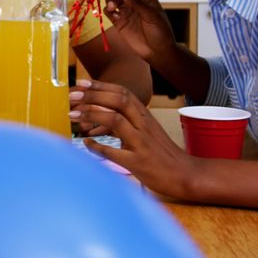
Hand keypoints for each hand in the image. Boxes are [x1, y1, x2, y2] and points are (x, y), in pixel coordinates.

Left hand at [68, 79, 197, 198]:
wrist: (185, 174)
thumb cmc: (161, 152)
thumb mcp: (146, 130)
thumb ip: (127, 119)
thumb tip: (99, 111)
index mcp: (145, 116)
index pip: (123, 92)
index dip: (101, 86)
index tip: (81, 82)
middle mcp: (143, 125)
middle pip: (118, 101)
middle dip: (93, 96)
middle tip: (71, 96)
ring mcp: (141, 143)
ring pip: (115, 121)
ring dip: (91, 115)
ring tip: (73, 115)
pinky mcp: (138, 162)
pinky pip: (113, 152)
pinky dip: (97, 146)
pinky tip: (86, 144)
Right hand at [100, 0, 175, 62]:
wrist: (158, 52)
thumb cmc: (161, 31)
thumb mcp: (152, 15)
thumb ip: (136, 3)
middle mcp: (133, 1)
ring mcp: (125, 11)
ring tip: (112, 7)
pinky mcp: (119, 22)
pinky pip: (109, 12)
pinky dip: (107, 10)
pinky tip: (113, 15)